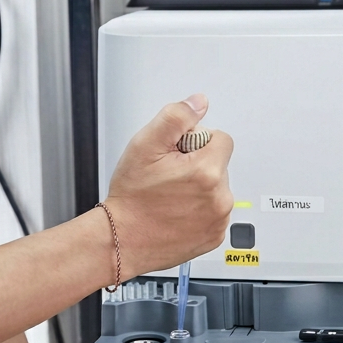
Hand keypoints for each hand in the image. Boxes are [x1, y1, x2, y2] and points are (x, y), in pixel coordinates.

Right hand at [104, 94, 233, 278]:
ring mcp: (219, 220)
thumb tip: (199, 102)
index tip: (175, 155)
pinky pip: (215, 211)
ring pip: (217, 188)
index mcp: (208, 171)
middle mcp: (220, 198)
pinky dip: (199, 209)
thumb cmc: (132, 197)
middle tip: (168, 176)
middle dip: (197, 163)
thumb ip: (176, 117)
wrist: (122, 240)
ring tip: (170, 196)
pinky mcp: (214, 236)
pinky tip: (176, 212)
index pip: (220, 138)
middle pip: (219, 163)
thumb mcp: (146, 144)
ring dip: (199, 187)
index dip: (195, 141)